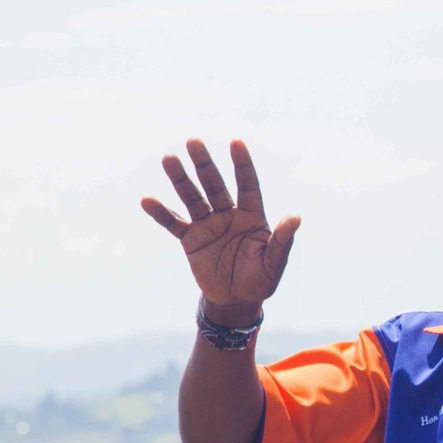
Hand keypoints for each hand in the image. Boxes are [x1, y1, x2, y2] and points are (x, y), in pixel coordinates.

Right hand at [142, 139, 299, 324]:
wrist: (236, 301)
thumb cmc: (260, 281)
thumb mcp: (273, 264)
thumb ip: (282, 241)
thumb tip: (295, 217)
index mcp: (251, 216)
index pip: (247, 185)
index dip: (242, 165)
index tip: (236, 142)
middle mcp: (228, 215)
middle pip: (215, 185)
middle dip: (205, 164)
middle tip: (194, 141)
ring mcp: (207, 225)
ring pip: (192, 198)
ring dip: (181, 179)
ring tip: (169, 158)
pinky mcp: (190, 240)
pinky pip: (174, 224)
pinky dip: (161, 213)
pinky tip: (147, 200)